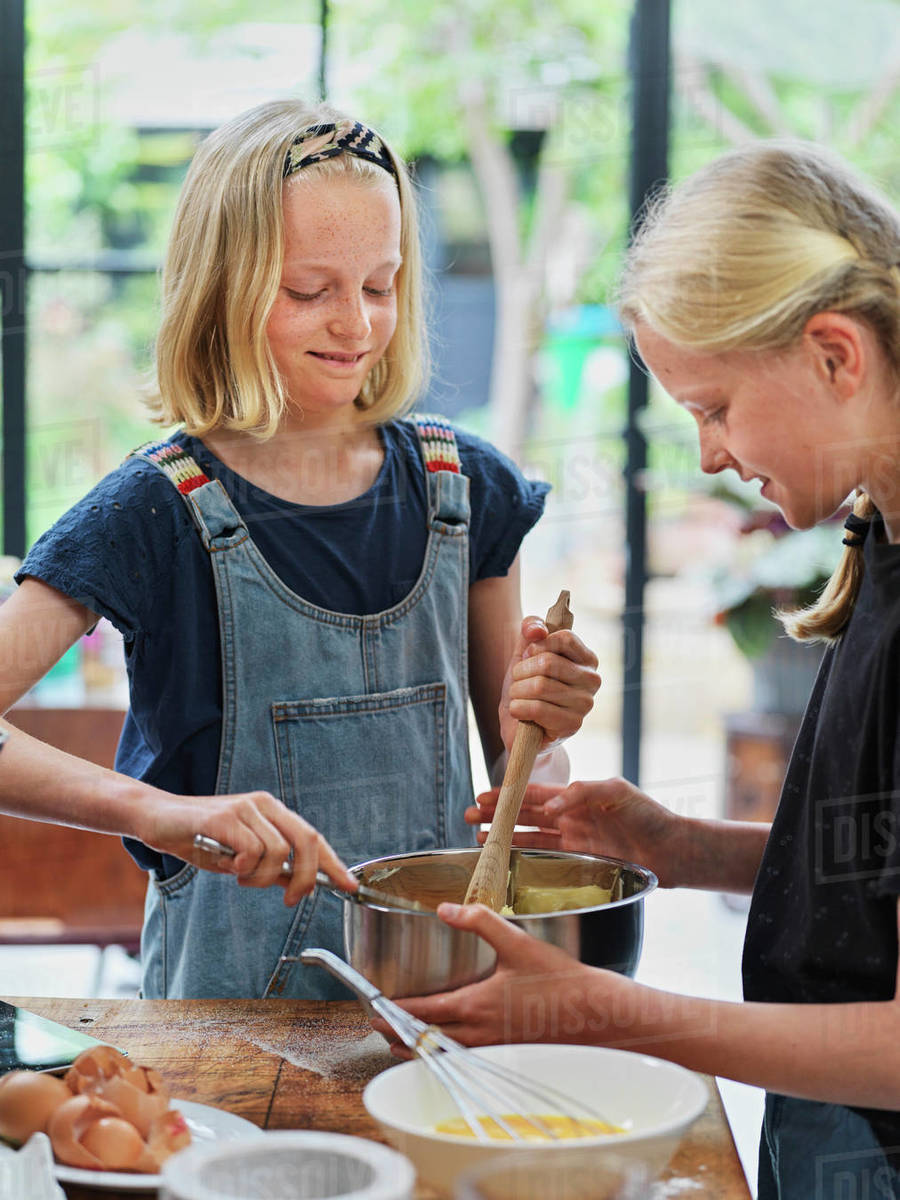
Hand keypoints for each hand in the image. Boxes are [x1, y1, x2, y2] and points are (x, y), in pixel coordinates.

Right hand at [139, 790, 356, 906]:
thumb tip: (298, 883)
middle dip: (306, 877)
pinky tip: (229, 866)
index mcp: (272, 812)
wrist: (157, 817)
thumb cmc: (198, 838)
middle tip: (290, 898)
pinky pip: (251, 850)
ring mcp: (245, 808)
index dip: (334, 864)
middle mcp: (264, 805)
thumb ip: (269, 867)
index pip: (313, 837)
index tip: (350, 886)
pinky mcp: (224, 817)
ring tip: (240, 876)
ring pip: (278, 852)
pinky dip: (243, 867)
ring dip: (261, 877)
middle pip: (306, 842)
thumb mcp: (239, 858)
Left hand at [371, 902, 629, 1051]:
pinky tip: (443, 1047)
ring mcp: (491, 1048)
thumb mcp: (516, 942)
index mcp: (475, 1005)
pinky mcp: (504, 1054)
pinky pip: (463, 1059)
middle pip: (424, 1039)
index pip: (422, 1011)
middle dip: (396, 1033)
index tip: (374, 1005)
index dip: (394, 1009)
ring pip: (441, 1054)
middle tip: (377, 1026)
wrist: (593, 1014)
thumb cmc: (558, 979)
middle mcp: (477, 1033)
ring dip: (416, 1048)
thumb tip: (445, 909)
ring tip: (399, 1041)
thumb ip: (478, 921)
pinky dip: (443, 1055)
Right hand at [466, 778, 684, 887]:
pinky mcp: (580, 862)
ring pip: (530, 837)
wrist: (672, 849)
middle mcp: (570, 817)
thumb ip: (582, 792)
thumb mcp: (616, 791)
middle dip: (496, 814)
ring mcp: (573, 841)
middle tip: (468, 815)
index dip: (509, 794)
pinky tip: (506, 857)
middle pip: (525, 815)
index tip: (483, 795)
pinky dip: (523, 857)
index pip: (535, 794)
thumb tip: (550, 805)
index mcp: (577, 795)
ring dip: (503, 836)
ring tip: (477, 836)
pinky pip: (545, 858)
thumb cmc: (648, 814)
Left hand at [499, 617, 599, 751]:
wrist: (520, 726)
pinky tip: (518, 711)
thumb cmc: (526, 686)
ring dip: (517, 691)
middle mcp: (592, 680)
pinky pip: (538, 709)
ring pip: (540, 686)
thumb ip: (531, 628)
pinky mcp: (573, 725)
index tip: (528, 656)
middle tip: (517, 681)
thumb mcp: (525, 652)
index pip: (564, 638)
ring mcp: (585, 704)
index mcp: (586, 658)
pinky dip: (519, 708)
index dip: (537, 646)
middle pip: (548, 663)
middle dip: (522, 671)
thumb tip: (537, 630)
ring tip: (517, 696)